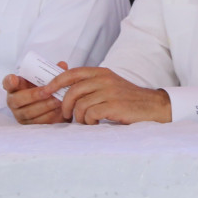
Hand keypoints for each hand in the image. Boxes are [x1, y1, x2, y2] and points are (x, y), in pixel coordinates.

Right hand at [3, 61, 69, 124]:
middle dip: (34, 95)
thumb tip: (62, 65)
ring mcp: (20, 115)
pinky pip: (38, 123)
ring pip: (29, 113)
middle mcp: (13, 102)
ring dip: (45, 106)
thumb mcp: (44, 79)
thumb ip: (51, 72)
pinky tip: (60, 110)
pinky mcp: (30, 127)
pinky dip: (50, 116)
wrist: (50, 107)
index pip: (7, 83)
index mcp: (14, 87)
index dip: (9, 81)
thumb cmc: (43, 89)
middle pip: (17, 100)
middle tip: (48, 91)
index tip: (14, 78)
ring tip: (58, 100)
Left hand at [50, 67, 171, 124]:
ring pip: (80, 105)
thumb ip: (91, 86)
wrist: (153, 107)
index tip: (45, 91)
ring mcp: (110, 92)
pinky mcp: (114, 106)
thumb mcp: (110, 86)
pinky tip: (96, 124)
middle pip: (73, 90)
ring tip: (87, 122)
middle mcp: (105, 79)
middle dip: (64, 105)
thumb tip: (65, 92)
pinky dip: (89, 122)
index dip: (55, 82)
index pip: (72, 73)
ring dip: (79, 117)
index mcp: (101, 72)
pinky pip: (90, 114)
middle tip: (66, 116)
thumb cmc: (128, 100)